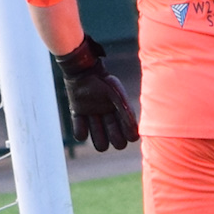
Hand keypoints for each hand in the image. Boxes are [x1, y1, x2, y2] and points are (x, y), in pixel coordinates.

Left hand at [54, 35, 136, 151]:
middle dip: (116, 139)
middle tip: (112, 128)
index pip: (129, 135)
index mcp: (120, 112)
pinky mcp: (78, 115)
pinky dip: (81, 132)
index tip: (130, 133)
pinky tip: (83, 118)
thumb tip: (134, 130)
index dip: (130, 136)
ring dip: (99, 138)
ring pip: (100, 143)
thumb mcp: (117, 94)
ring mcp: (93, 118)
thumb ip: (125, 111)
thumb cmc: (104, 82)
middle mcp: (108, 118)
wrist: (84, 71)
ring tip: (96, 122)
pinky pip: (80, 135)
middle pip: (116, 142)